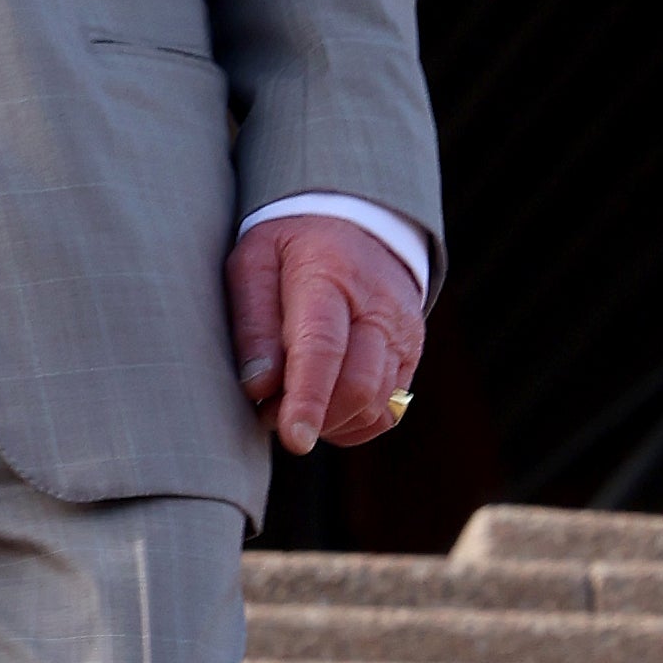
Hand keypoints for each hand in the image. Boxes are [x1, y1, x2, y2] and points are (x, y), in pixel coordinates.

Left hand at [226, 215, 424, 456]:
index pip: (324, 348)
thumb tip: (258, 387)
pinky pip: (387, 412)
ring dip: (329, 423)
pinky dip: (351, 424)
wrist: (356, 224)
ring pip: (376, 406)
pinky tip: (321, 408)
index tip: (293, 438)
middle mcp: (378, 310)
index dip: (308, 399)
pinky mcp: (411, 356)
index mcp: (330, 277)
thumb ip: (252, 322)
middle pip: (359, 386)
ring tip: (290, 402)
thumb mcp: (253, 262)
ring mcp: (402, 335)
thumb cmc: (290, 247)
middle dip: (313, 416)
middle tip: (267, 409)